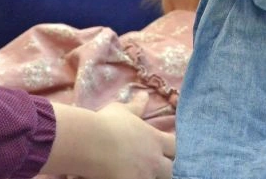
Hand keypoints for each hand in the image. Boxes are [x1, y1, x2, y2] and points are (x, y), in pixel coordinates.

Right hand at [45, 102, 174, 178]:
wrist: (89, 143)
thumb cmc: (106, 123)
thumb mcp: (122, 110)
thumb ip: (137, 105)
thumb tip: (145, 94)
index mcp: (155, 140)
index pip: (176, 146)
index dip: (172, 149)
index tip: (165, 149)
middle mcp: (153, 159)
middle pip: (171, 169)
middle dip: (166, 168)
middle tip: (156, 165)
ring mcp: (143, 175)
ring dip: (151, 176)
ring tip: (140, 173)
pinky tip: (125, 178)